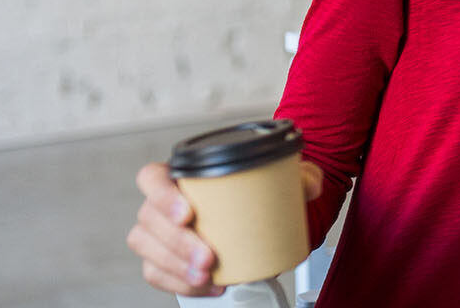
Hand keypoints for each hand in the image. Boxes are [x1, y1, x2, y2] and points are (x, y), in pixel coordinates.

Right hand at [126, 159, 321, 294]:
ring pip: (147, 247)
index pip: (152, 178)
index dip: (161, 195)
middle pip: (149, 219)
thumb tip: (312, 186)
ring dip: (175, 265)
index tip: (187, 212)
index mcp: (183, 175)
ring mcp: (160, 232)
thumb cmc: (260, 192)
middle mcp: (164, 203)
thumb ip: (302, 176)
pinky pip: (156, 273)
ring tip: (207, 275)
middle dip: (177, 243)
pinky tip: (207, 284)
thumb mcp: (283, 177)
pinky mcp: (163, 259)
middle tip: (209, 256)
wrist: (263, 216)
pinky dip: (179, 282)